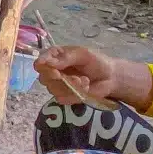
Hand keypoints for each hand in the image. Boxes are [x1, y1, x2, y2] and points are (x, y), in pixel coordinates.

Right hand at [34, 45, 152, 107]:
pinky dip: (74, 94)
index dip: (41, 64)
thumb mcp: (83, 54)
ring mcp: (59, 86)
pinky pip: (61, 98)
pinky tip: (85, 88)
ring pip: (52, 88)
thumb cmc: (97, 62)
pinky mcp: (66, 97)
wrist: (111, 78)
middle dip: (54, 77)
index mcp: (56, 57)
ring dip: (69, 85)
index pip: (41, 61)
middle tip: (62, 75)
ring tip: (84, 80)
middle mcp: (54, 71)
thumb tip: (47, 62)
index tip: (46, 65)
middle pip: (43, 77)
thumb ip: (65, 57)